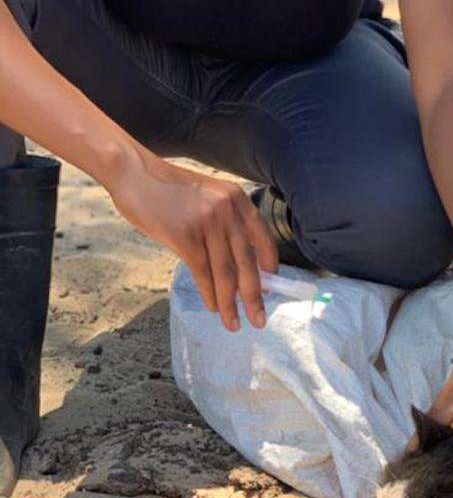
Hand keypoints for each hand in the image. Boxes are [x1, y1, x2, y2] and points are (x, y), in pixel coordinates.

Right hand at [108, 150, 278, 330]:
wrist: (135, 174)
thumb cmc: (167, 189)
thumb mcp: (207, 196)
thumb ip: (224, 221)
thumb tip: (238, 262)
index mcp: (236, 199)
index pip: (262, 237)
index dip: (269, 264)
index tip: (271, 285)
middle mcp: (227, 210)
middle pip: (247, 262)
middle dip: (255, 295)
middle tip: (259, 320)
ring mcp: (207, 223)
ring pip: (225, 273)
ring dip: (231, 303)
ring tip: (234, 323)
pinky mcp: (185, 236)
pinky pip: (203, 273)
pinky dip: (210, 294)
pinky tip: (213, 308)